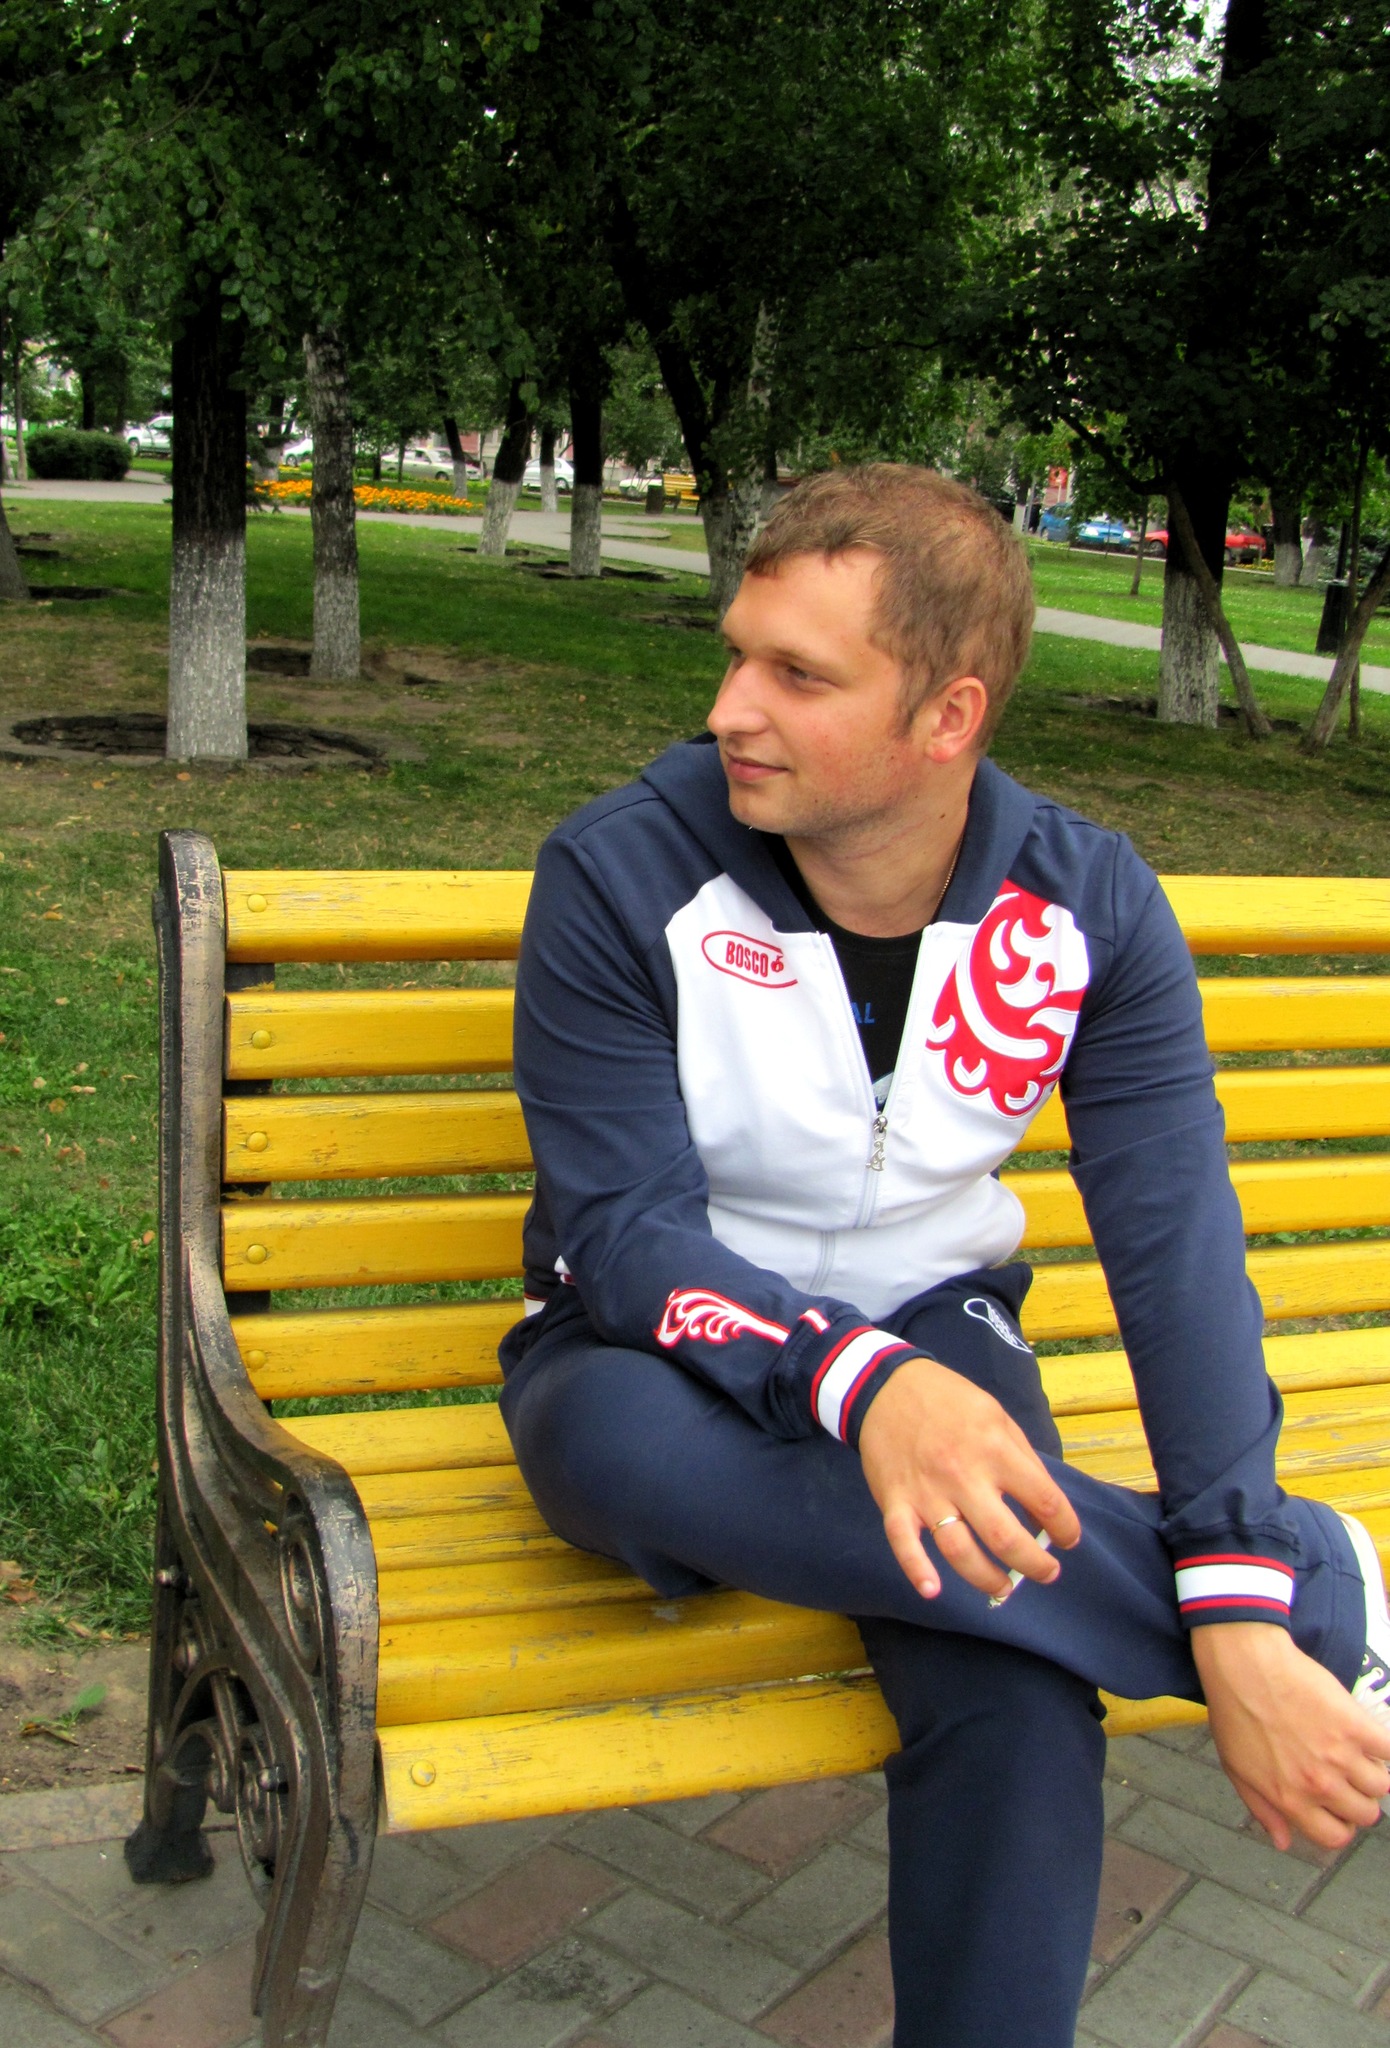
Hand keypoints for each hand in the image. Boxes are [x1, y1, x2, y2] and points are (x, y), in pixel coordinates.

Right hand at [857, 1355, 1080, 1599]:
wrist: (887, 1387)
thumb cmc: (950, 1401)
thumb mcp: (997, 1416)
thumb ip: (1022, 1458)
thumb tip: (1044, 1506)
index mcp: (995, 1449)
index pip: (1044, 1500)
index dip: (1064, 1527)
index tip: (1068, 1539)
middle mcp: (963, 1475)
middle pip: (1005, 1538)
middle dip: (1034, 1565)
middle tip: (1047, 1573)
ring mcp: (927, 1493)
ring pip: (959, 1550)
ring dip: (986, 1579)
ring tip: (1004, 1588)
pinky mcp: (895, 1502)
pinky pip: (904, 1543)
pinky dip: (916, 1571)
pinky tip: (932, 1591)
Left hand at [1193, 1623, 1389, 1850]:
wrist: (1245, 1664)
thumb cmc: (1236, 1713)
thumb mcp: (1238, 1770)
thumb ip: (1264, 1810)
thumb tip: (1284, 1842)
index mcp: (1291, 1800)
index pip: (1336, 1838)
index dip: (1340, 1825)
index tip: (1336, 1808)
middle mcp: (1319, 1784)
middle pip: (1365, 1814)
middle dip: (1358, 1800)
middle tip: (1346, 1778)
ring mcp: (1340, 1755)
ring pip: (1381, 1785)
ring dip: (1372, 1773)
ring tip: (1355, 1754)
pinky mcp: (1356, 1725)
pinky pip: (1389, 1750)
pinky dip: (1384, 1747)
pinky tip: (1369, 1738)